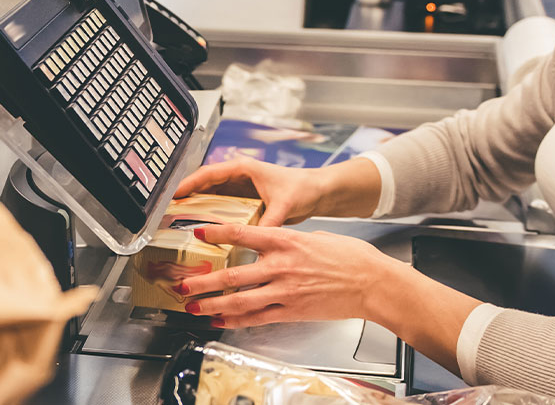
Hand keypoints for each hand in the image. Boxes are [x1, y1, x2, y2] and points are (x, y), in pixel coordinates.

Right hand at [175, 157, 325, 226]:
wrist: (318, 192)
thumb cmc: (304, 188)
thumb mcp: (284, 205)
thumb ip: (269, 222)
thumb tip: (255, 239)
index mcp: (243, 168)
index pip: (208, 174)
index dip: (188, 184)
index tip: (173, 195)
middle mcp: (239, 177)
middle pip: (204, 186)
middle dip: (186, 199)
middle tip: (168, 215)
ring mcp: (241, 190)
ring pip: (210, 198)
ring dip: (196, 209)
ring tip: (179, 226)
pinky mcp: (245, 202)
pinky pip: (222, 209)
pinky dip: (211, 217)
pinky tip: (204, 232)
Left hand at [176, 223, 396, 327]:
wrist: (372, 283)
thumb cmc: (351, 258)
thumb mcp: (318, 236)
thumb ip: (291, 240)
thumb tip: (275, 240)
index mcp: (287, 240)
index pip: (242, 233)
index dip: (216, 233)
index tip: (198, 233)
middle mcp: (282, 265)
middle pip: (232, 273)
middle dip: (202, 280)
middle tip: (182, 282)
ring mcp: (285, 290)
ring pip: (239, 299)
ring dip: (211, 304)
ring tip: (193, 307)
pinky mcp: (292, 311)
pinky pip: (257, 317)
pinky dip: (235, 321)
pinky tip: (220, 322)